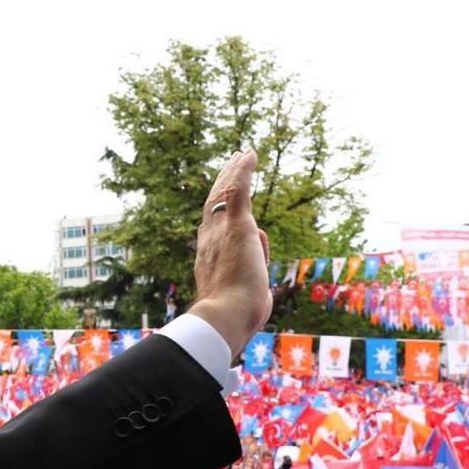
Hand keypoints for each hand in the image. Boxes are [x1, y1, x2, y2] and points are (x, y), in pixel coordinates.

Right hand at [187, 149, 271, 356]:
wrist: (226, 315)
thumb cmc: (236, 315)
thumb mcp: (245, 293)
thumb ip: (251, 273)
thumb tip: (260, 252)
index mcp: (208, 257)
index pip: (212, 226)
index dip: (217, 209)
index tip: (223, 196)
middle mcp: (209, 240)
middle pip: (214, 204)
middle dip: (222, 182)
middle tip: (231, 165)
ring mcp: (222, 231)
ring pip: (225, 192)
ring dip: (234, 171)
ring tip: (242, 154)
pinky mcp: (237, 226)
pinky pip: (238, 190)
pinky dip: (243, 170)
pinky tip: (250, 153)